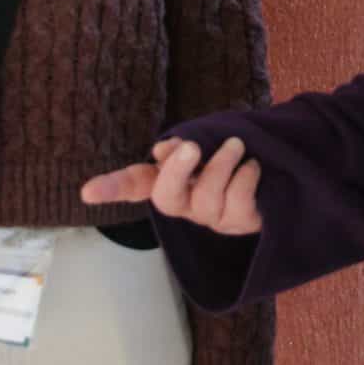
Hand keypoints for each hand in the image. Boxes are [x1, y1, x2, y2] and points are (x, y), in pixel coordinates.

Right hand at [81, 137, 263, 235]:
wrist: (276, 174)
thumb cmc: (231, 155)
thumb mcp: (206, 142)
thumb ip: (183, 147)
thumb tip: (162, 151)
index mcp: (172, 181)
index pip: (135, 185)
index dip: (112, 188)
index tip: (87, 192)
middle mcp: (186, 204)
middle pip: (167, 200)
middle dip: (177, 172)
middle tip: (192, 146)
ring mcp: (212, 217)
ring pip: (208, 197)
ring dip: (223, 164)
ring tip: (237, 145)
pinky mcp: (239, 223)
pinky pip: (238, 201)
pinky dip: (246, 176)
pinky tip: (253, 166)